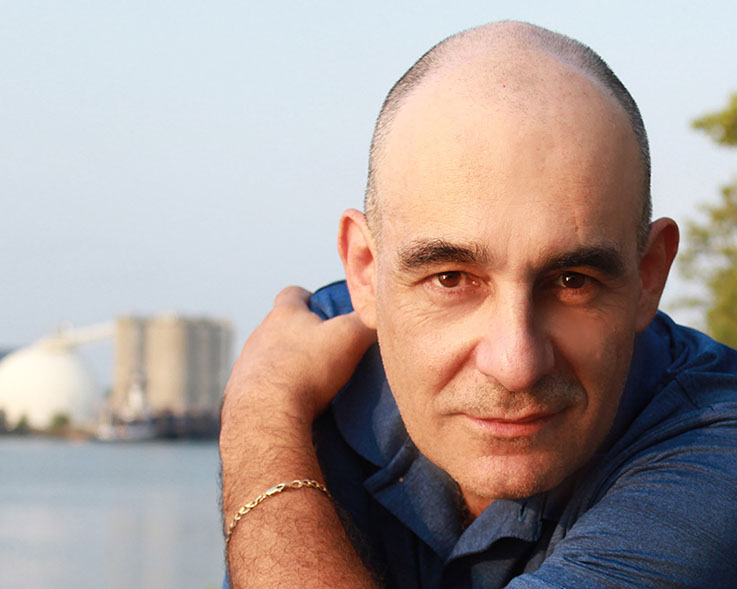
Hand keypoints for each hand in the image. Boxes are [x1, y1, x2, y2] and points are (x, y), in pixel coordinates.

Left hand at [222, 286, 375, 433]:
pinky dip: (274, 391)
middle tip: (323, 352)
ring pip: (268, 357)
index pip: (292, 294)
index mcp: (284, 315)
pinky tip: (289, 404)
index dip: (308, 298)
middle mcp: (259, 334)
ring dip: (285, 364)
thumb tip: (378, 315)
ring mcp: (245, 364)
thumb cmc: (307, 368)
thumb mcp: (349, 337)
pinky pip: (259, 386)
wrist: (266, 415)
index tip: (321, 308)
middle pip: (280, 327)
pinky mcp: (239, 393)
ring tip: (308, 383)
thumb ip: (365, 321)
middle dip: (299, 336)